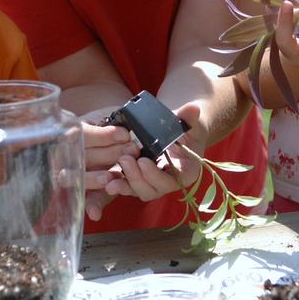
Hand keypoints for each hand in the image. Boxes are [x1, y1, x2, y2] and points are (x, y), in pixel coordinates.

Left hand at [89, 104, 203, 216]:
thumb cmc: (186, 128)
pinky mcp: (140, 179)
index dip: (157, 175)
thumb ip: (190, 118)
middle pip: (153, 189)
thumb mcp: (190, 122)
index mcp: (186, 172)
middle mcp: (169, 181)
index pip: (173, 181)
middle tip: (125, 160)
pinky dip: (118, 185)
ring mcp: (153, 183)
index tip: (144, 161)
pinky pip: (128, 186)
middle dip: (137, 178)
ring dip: (125, 185)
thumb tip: (193, 108)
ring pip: (139, 191)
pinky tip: (105, 181)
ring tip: (110, 176)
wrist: (177, 131)